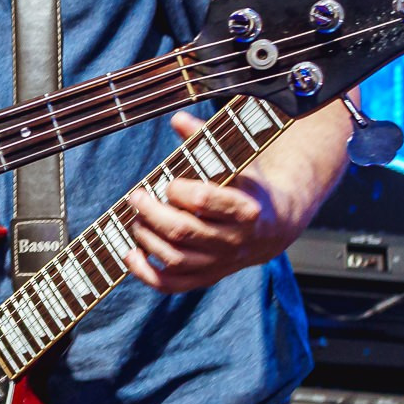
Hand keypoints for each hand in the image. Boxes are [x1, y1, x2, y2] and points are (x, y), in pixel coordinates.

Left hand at [121, 111, 286, 293]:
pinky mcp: (207, 277)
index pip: (205, 202)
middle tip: (136, 197)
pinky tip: (130, 254)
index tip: (168, 183)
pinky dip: (146, 274)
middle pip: (183, 231)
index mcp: (246, 210)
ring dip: (146, 238)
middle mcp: (234, 241)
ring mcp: (220, 263)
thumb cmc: (247, 185)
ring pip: (175, 259)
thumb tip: (178, 119)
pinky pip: (173, 285)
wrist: (273, 225)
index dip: (179, 192)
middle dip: (152, 213)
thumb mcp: (236, 160)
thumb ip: (206, 140)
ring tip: (135, 219)